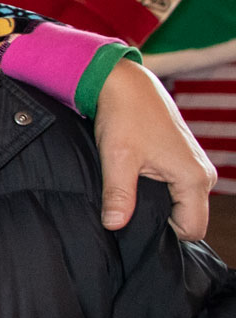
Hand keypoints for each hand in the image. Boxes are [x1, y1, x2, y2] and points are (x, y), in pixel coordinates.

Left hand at [91, 58, 212, 236]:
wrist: (127, 85)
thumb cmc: (125, 116)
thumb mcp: (117, 158)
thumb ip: (119, 195)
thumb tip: (115, 226)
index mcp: (194, 178)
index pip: (191, 230)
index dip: (162, 232)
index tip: (133, 219)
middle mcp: (203, 175)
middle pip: (189, 219)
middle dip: (160, 220)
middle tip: (127, 205)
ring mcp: (196, 167)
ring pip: (183, 205)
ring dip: (158, 205)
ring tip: (130, 190)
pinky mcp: (185, 161)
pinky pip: (178, 191)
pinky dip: (159, 192)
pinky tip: (137, 182)